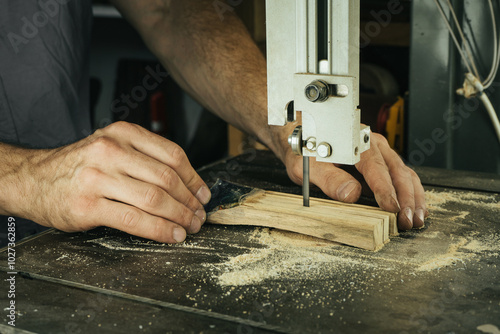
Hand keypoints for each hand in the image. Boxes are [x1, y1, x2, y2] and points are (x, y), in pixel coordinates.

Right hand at [15, 122, 210, 242]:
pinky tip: (171, 236)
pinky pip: (134, 220)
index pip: (172, 154)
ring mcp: (98, 177)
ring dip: (179, 217)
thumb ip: (145, 156)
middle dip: (190, 201)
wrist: (34, 179)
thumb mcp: (112, 146)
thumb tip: (188, 183)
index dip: (194, 178)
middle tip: (199, 216)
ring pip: (154, 199)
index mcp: (122, 133)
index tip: (203, 194)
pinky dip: (159, 230)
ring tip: (190, 227)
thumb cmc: (81, 166)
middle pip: (167, 178)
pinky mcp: (88, 206)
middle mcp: (111, 150)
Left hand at [283, 132, 427, 229]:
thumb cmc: (306, 150)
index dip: (385, 189)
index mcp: (357, 143)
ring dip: (414, 198)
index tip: (392, 208)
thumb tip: (351, 193)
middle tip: (408, 221)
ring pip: (405, 175)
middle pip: (397, 172)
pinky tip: (417, 209)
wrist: (305, 136)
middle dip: (406, 198)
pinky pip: (403, 178)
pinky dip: (412, 194)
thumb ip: (328, 178)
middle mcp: (374, 145)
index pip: (376, 168)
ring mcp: (381, 154)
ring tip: (416, 219)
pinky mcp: (382, 164)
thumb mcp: (309, 166)